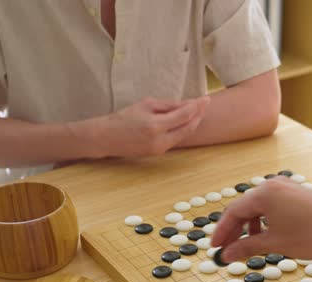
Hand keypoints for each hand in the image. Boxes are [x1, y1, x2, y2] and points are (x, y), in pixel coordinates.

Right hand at [93, 96, 209, 156]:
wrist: (107, 138)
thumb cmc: (124, 117)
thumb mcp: (146, 105)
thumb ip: (169, 105)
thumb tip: (188, 104)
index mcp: (155, 125)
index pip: (184, 115)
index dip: (197, 106)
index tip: (205, 98)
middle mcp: (160, 140)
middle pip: (188, 128)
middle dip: (199, 115)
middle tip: (205, 104)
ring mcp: (160, 149)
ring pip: (184, 135)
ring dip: (193, 123)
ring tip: (199, 111)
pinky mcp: (159, 153)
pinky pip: (176, 139)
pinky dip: (183, 129)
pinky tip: (187, 121)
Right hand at [211, 177, 311, 264]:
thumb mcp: (274, 243)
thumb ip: (246, 247)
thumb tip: (227, 255)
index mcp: (264, 194)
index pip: (233, 212)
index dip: (222, 232)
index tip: (215, 248)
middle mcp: (273, 185)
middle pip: (244, 208)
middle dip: (234, 230)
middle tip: (226, 250)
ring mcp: (286, 187)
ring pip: (258, 207)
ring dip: (249, 227)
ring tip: (246, 246)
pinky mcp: (296, 193)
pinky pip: (272, 206)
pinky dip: (264, 221)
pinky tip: (266, 236)